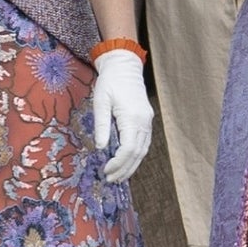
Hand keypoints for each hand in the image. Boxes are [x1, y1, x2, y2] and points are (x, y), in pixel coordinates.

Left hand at [89, 48, 152, 183]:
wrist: (125, 67)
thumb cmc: (110, 82)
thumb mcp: (100, 102)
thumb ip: (101, 125)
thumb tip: (100, 148)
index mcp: (132, 117)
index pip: (128, 149)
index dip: (117, 163)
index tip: (105, 171)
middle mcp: (143, 122)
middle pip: (137, 154)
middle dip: (124, 169)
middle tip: (110, 180)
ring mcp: (147, 122)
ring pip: (143, 151)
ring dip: (131, 166)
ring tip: (118, 177)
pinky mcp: (147, 121)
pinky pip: (143, 143)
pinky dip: (136, 156)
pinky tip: (126, 163)